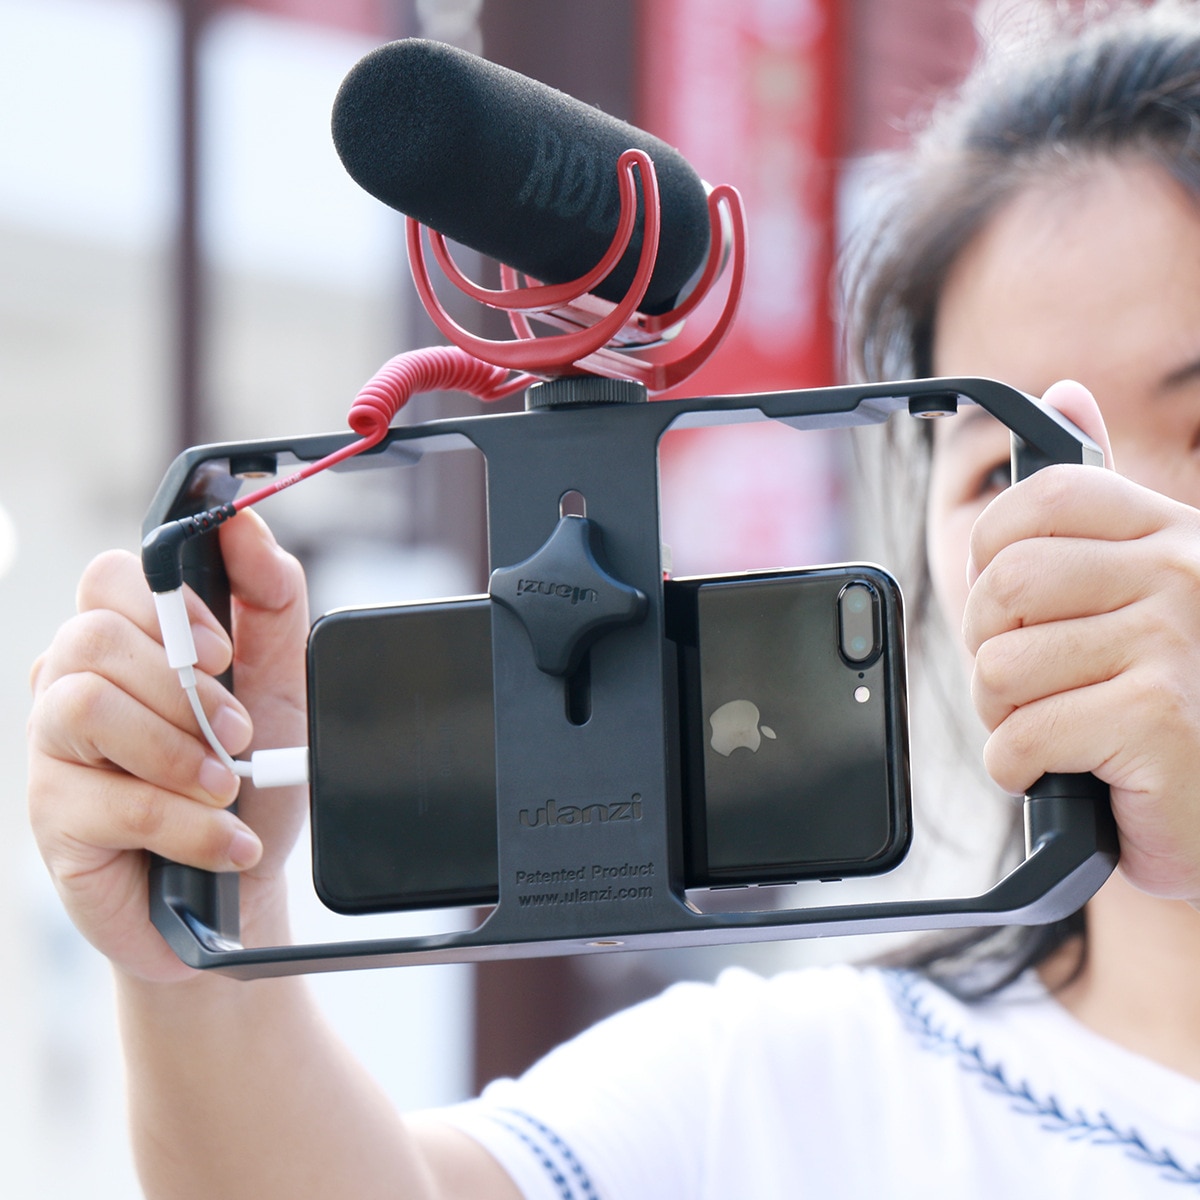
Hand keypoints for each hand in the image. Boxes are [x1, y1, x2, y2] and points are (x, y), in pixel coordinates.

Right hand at [28, 511, 309, 981]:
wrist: (241, 886)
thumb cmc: (252, 779)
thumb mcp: (282, 681)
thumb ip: (269, 598)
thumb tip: (244, 526)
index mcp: (126, 642)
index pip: (112, 577)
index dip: (171, 606)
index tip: (226, 653)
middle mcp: (73, 684)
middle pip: (93, 636)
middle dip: (183, 688)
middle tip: (239, 735)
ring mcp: (53, 750)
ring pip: (85, 703)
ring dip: (178, 750)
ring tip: (227, 787)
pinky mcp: (52, 817)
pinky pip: (114, 800)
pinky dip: (190, 823)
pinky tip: (227, 843)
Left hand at [965, 381, 1199, 900]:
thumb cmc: (1168, 706)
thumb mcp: (1141, 590)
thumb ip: (1098, 505)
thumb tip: (1066, 392)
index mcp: (1171, 533)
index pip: (1040, 499)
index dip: (990, 554)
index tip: (1004, 603)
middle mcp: (1183, 574)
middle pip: (1003, 584)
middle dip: (987, 647)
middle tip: (1027, 684)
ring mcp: (1175, 643)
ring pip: (1001, 666)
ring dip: (1004, 717)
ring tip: (1058, 730)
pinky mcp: (1159, 719)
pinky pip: (1021, 736)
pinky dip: (1018, 768)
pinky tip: (1067, 772)